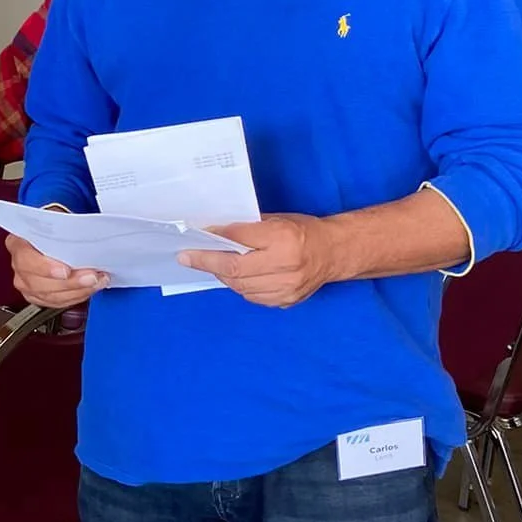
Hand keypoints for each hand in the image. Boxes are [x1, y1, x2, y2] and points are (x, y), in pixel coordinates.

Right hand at [7, 232, 107, 309]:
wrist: (51, 235)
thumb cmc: (52, 227)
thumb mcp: (55, 220)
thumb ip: (63, 231)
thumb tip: (84, 237)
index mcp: (18, 244)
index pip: (26, 260)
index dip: (46, 268)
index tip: (66, 271)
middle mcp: (19, 266)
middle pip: (40, 283)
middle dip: (70, 283)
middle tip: (91, 277)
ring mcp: (27, 284)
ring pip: (50, 296)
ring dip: (78, 291)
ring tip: (96, 282)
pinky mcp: (38, 296)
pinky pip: (57, 302)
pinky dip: (76, 297)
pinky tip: (89, 289)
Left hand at [177, 214, 340, 307]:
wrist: (334, 253)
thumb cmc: (304, 231)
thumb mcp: (277, 221)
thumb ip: (249, 229)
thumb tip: (215, 233)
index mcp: (284, 238)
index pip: (239, 239)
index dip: (215, 238)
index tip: (196, 237)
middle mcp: (286, 265)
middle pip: (234, 269)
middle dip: (207, 262)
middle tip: (187, 257)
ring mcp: (286, 287)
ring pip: (240, 286)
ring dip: (223, 276)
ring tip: (214, 265)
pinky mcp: (285, 301)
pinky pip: (252, 296)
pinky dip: (240, 286)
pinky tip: (238, 277)